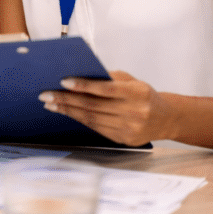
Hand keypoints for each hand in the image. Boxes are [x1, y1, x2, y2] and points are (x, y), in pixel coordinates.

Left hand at [39, 70, 176, 145]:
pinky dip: (78, 119)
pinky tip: (66, 112)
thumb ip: (108, 78)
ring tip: (51, 103)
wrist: (165, 119)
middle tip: (46, 94)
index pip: (106, 89)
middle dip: (67, 99)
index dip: (83, 85)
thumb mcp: (131, 81)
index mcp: (137, 93)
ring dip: (67, 110)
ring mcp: (129, 128)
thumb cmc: (143, 95)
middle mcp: (134, 112)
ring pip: (91, 118)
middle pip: (94, 105)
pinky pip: (95, 128)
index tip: (63, 81)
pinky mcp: (123, 139)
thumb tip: (79, 74)